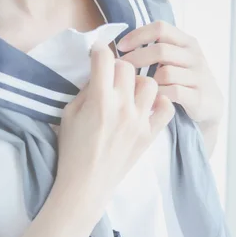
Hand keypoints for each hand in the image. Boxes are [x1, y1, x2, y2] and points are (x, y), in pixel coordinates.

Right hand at [54, 42, 174, 206]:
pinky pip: (166, 109)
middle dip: (117, 67)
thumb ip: (86, 91)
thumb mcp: (69, 114)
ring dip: (138, 83)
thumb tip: (100, 75)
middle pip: (127, 67)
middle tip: (111, 77)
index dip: (98, 52)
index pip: (104, 58)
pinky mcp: (150, 134)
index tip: (96, 55)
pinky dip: (160, 103)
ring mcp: (140, 120)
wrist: (86, 184)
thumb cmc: (72, 150)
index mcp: (99, 100)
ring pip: (150, 83)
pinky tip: (148, 106)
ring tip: (129, 92)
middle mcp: (122, 106)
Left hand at [117, 21, 223, 154]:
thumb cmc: (184, 79)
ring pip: (166, 73)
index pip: (160, 28)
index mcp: (187, 41)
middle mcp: (194, 55)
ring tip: (136, 86)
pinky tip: (149, 99)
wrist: (210, 105)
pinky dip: (158, 95)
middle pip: (160, 50)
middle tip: (123, 68)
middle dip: (137, 58)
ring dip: (148, 80)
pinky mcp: (198, 96)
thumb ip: (157, 48)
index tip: (121, 46)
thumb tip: (122, 45)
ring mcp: (198, 76)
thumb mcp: (176, 58)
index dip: (138, 35)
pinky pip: (173, 92)